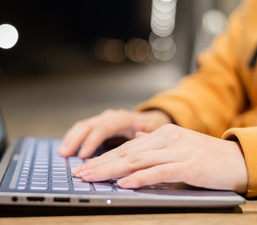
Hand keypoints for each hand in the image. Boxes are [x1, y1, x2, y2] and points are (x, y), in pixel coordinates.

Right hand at [59, 109, 171, 157]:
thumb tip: (138, 133)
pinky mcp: (97, 126)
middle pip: (89, 125)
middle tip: (66, 154)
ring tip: (63, 153)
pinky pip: (82, 130)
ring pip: (82, 126)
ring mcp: (102, 121)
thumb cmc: (151, 129)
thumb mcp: (152, 132)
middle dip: (76, 139)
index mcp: (122, 119)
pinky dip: (73, 138)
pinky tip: (66, 148)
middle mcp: (109, 117)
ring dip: (71, 139)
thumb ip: (145, 134)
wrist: (150, 121)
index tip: (84, 155)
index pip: (104, 127)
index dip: (92, 141)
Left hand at [72, 124, 247, 192]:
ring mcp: (177, 151)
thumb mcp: (177, 146)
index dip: (103, 157)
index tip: (86, 166)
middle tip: (81, 173)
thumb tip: (134, 144)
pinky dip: (139, 178)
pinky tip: (124, 183)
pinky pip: (159, 172)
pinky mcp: (188, 165)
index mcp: (161, 134)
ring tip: (93, 178)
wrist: (237, 159)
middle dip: (100, 164)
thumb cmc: (206, 156)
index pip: (125, 147)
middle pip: (126, 152)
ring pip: (137, 160)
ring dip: (111, 170)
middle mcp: (166, 139)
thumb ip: (154, 146)